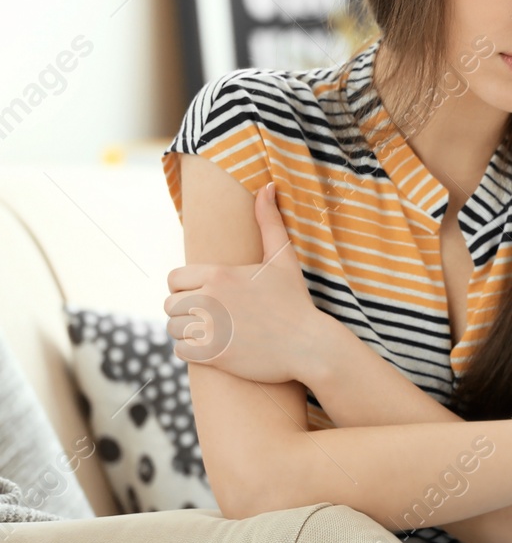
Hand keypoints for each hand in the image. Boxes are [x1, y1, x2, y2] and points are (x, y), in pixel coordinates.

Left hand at [164, 182, 334, 382]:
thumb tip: (267, 186)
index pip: (174, 279)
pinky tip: (214, 347)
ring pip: (173, 328)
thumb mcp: (283, 258)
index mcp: (219, 274)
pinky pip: (180, 351)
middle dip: (187, 310)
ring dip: (188, 331)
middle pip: (171, 304)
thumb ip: (269, 221)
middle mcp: (209, 299)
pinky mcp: (210, 355)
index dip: (185, 287)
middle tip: (212, 314)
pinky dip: (192, 351)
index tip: (205, 294)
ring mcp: (209, 329)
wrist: (309, 345)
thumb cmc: (295, 300)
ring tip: (213, 330)